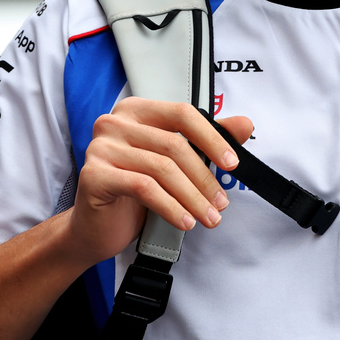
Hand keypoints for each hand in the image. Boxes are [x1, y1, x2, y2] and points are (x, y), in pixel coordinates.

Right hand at [67, 98, 252, 265]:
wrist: (95, 229)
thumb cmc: (133, 193)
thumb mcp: (173, 164)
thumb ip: (206, 141)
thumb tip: (245, 124)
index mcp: (136, 111)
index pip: (182, 113)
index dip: (211, 138)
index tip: (232, 163)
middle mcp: (115, 122)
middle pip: (173, 145)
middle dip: (204, 178)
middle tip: (221, 203)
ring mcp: (101, 147)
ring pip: (161, 169)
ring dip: (192, 197)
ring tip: (208, 217)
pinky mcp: (94, 174)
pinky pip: (144, 188)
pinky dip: (171, 207)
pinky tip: (185, 222)